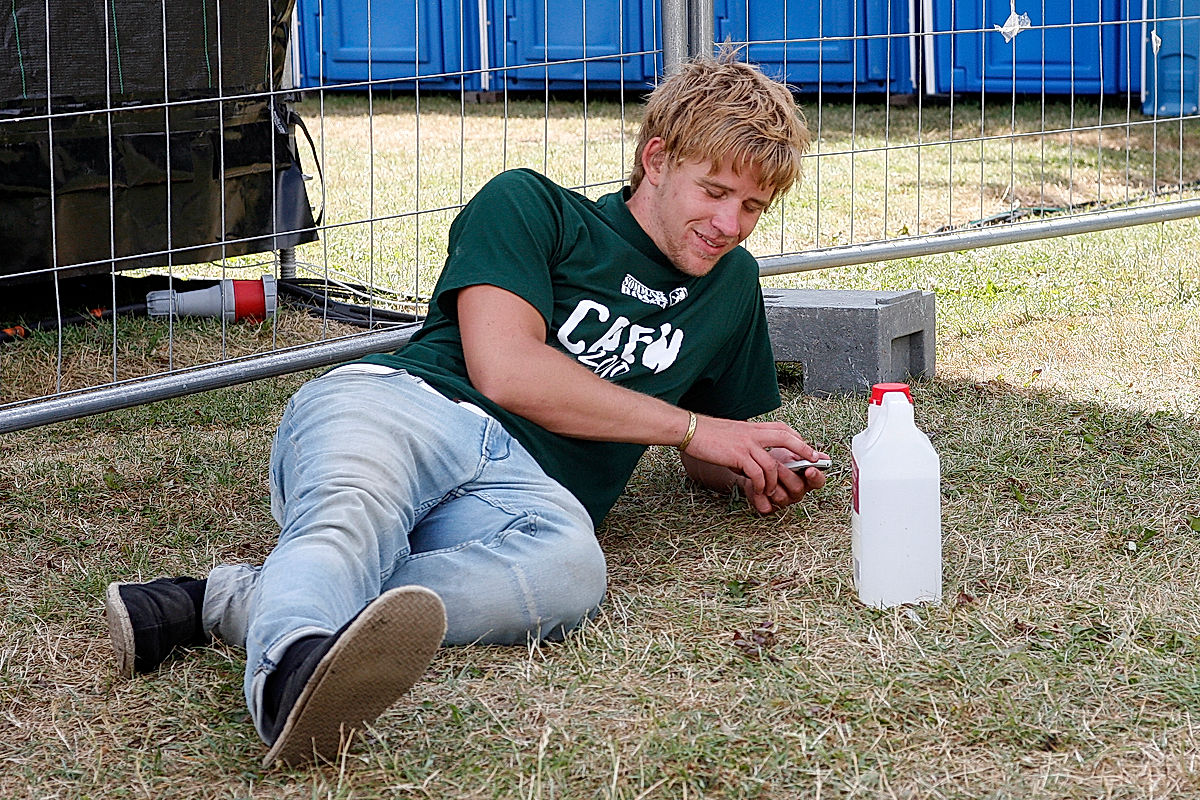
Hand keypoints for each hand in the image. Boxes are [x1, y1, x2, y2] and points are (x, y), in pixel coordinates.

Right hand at [682, 415, 825, 506]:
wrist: (690, 430)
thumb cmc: (708, 435)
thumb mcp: (733, 433)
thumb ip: (747, 442)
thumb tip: (752, 457)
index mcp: (753, 428)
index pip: (782, 429)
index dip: (797, 438)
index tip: (806, 448)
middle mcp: (753, 434)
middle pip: (786, 438)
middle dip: (803, 449)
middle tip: (813, 461)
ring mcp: (747, 444)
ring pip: (772, 464)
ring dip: (774, 481)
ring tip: (771, 491)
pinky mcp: (738, 456)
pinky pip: (757, 474)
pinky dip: (760, 485)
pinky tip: (757, 490)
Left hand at [736, 447, 828, 513]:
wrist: (754, 464)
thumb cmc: (775, 458)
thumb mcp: (790, 451)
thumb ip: (804, 454)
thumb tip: (824, 457)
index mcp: (807, 479)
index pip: (818, 482)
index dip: (815, 476)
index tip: (810, 469)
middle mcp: (798, 491)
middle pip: (798, 488)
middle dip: (787, 475)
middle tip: (777, 464)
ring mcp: (784, 500)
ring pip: (782, 498)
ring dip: (772, 483)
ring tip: (764, 471)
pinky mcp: (769, 507)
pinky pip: (767, 507)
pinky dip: (760, 496)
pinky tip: (757, 486)